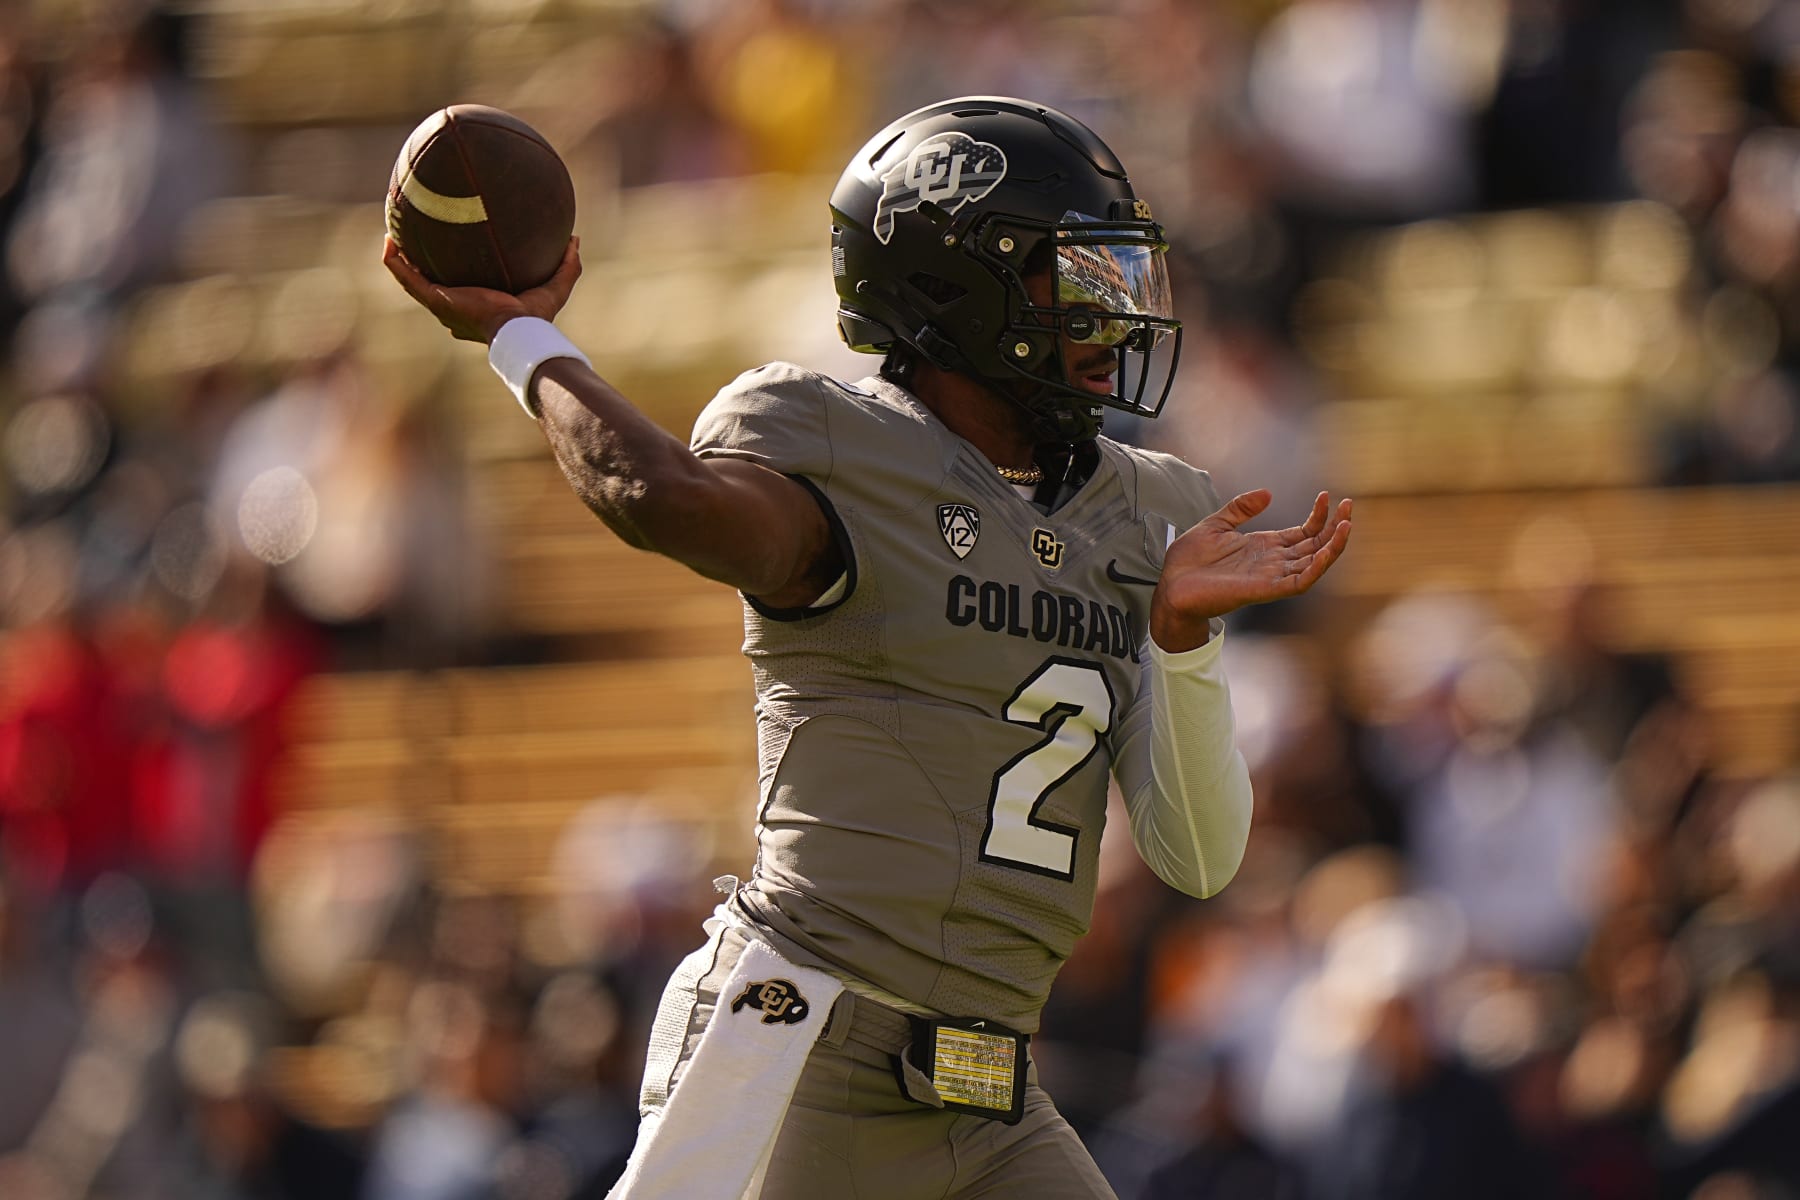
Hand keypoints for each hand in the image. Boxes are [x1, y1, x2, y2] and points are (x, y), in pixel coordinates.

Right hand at [381, 235, 581, 343]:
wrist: (518, 330)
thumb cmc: (535, 318)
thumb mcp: (555, 287)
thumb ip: (567, 266)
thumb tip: (575, 239)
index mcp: (475, 306)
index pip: (457, 289)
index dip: (448, 272)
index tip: (447, 250)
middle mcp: (452, 307)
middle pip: (428, 282)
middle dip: (417, 261)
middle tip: (412, 236)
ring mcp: (440, 304)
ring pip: (410, 279)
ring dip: (398, 258)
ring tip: (392, 232)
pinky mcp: (434, 299)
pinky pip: (406, 277)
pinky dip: (394, 260)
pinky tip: (388, 240)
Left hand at [1150, 490, 1352, 651]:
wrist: (1170, 585)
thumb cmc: (1188, 560)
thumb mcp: (1216, 524)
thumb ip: (1241, 508)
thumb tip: (1267, 493)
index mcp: (1264, 547)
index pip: (1303, 532)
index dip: (1318, 516)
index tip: (1326, 495)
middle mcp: (1273, 562)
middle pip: (1315, 545)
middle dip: (1334, 527)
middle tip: (1350, 505)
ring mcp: (1271, 577)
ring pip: (1313, 563)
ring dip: (1332, 546)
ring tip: (1347, 525)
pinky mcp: (1265, 590)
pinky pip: (1298, 582)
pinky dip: (1315, 568)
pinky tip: (1325, 551)